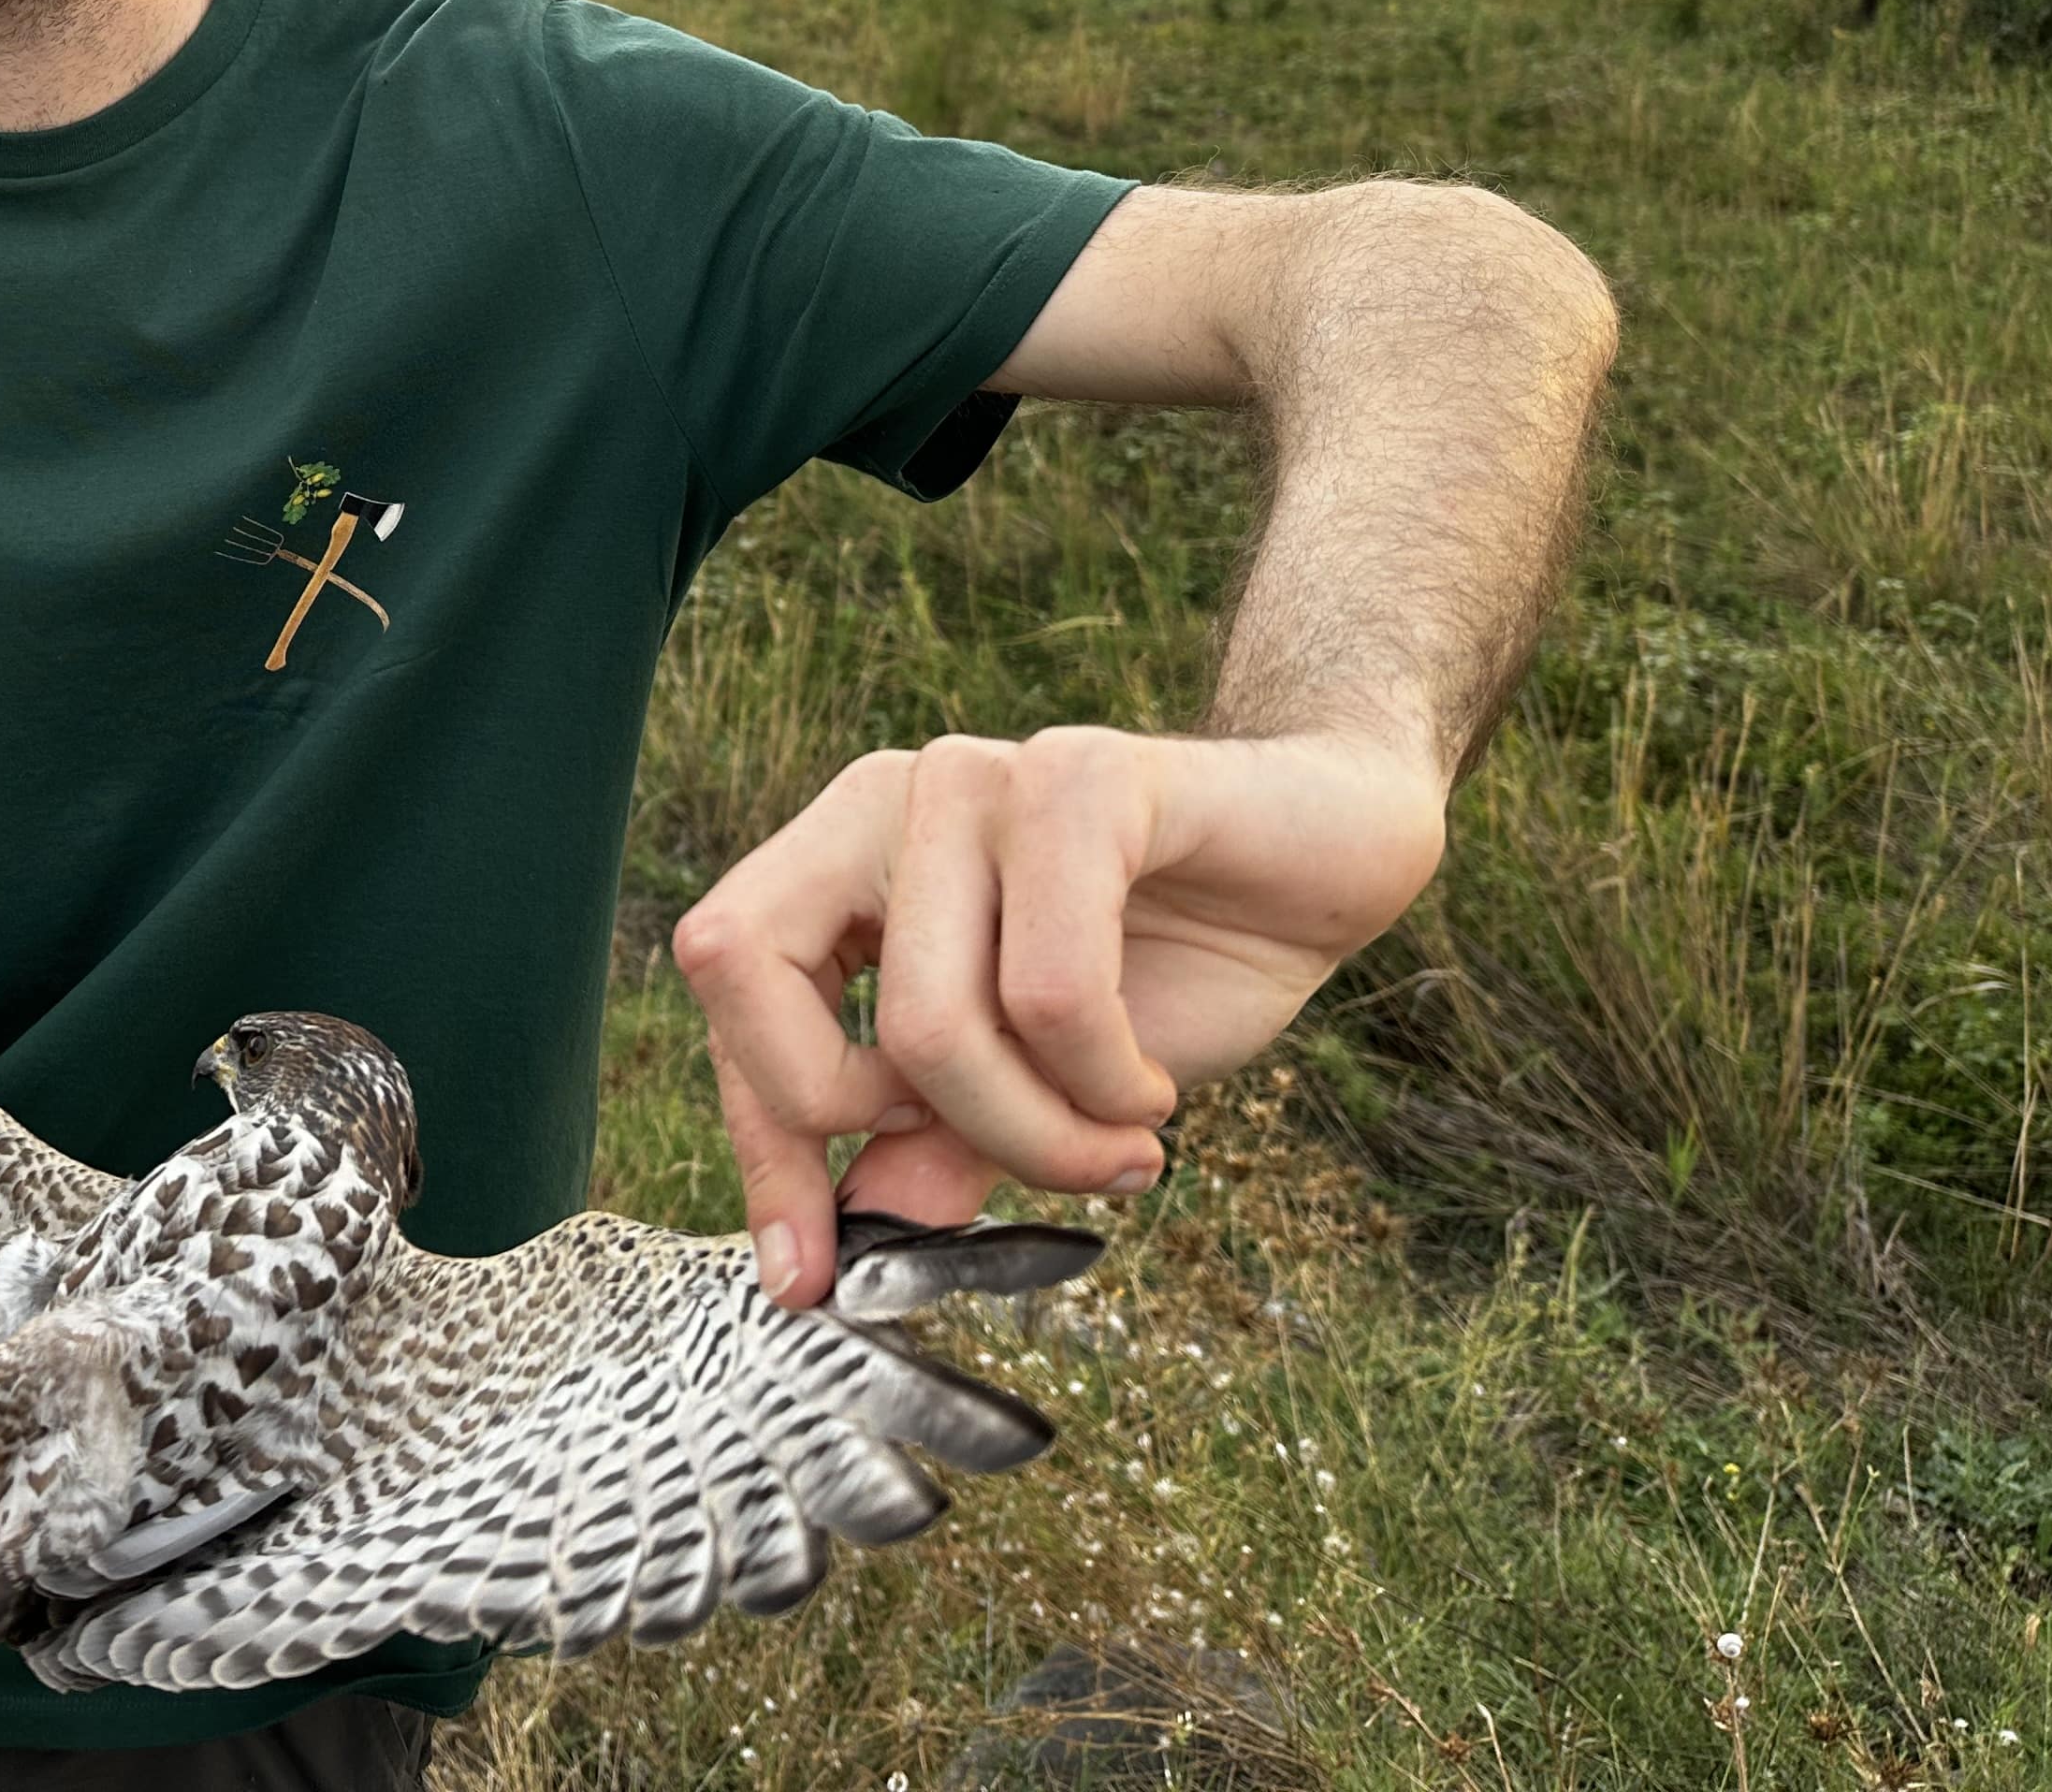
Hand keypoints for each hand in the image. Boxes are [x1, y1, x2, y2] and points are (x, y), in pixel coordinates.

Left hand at [671, 726, 1445, 1305]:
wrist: (1328, 854)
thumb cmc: (1176, 960)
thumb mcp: (1034, 1081)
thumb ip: (931, 1140)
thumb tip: (845, 1239)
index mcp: (844, 854)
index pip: (723, 987)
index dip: (755, 1141)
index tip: (808, 1277)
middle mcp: (885, 798)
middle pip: (743, 967)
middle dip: (853, 1116)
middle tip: (992, 1162)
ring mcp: (975, 775)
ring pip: (926, 1020)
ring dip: (1034, 1132)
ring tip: (1117, 1138)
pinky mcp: (1084, 774)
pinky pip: (1049, 992)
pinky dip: (1103, 1078)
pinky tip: (1150, 1087)